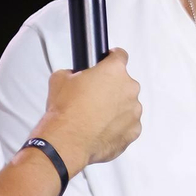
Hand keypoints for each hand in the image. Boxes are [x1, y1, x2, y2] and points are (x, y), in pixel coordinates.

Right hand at [36, 48, 142, 171]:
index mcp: (114, 71)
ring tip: (95, 116)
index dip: (112, 58)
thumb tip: (75, 75)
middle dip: (111, 88)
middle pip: (124, 83)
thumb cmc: (65, 110)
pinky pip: (129, 124)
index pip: (120, 56)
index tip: (109, 62)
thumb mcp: (60, 78)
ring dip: (116, 108)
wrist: (68, 140)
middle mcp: (129, 88)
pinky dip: (118, 126)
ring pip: (128, 105)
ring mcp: (135, 110)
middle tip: (93, 97)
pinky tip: (101, 129)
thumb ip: (74, 72)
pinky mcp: (134, 130)